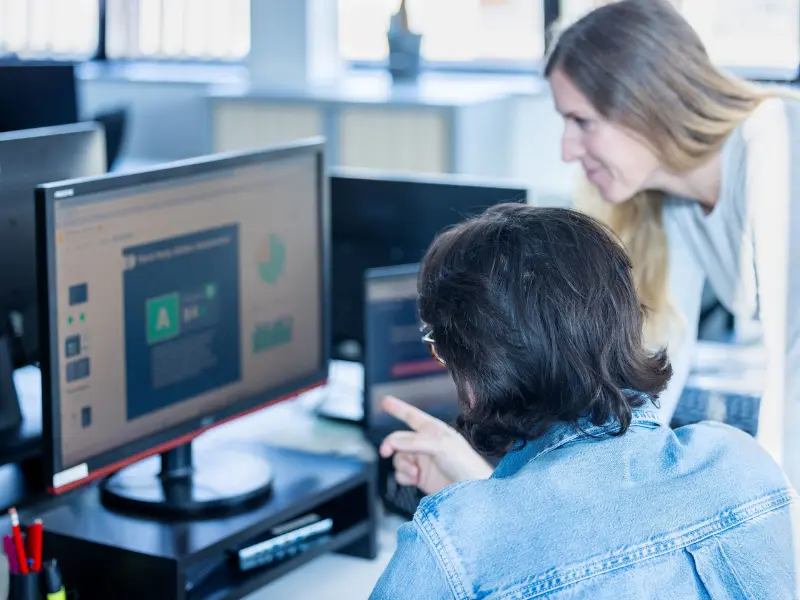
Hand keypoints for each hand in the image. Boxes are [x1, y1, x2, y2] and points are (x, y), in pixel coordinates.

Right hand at [378, 396, 493, 495]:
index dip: (398, 408)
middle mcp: (426, 444)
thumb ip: (413, 441)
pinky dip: (404, 477)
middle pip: (399, 439)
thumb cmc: (464, 464)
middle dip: (392, 445)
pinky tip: (415, 479)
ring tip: (414, 472)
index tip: (385, 401)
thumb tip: (392, 442)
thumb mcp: (439, 445)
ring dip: (402, 465)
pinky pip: (401, 474)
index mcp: (433, 430)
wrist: (471, 492)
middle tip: (385, 450)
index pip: (411, 415)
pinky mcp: (420, 478)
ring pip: (398, 458)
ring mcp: (422, 461)